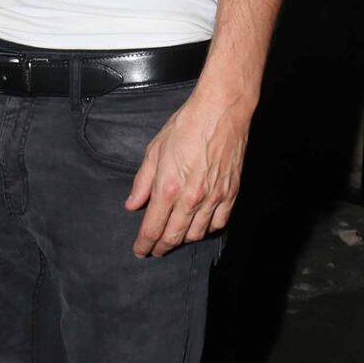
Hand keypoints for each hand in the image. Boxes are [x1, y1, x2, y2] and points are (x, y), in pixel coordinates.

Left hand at [124, 89, 250, 257]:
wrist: (220, 112)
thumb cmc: (186, 126)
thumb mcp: (154, 150)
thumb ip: (143, 182)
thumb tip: (132, 205)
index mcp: (168, 188)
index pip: (152, 227)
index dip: (144, 243)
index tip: (140, 250)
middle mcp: (191, 198)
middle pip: (174, 236)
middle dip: (161, 247)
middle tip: (154, 250)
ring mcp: (213, 198)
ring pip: (196, 234)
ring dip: (182, 240)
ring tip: (174, 238)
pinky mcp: (230, 193)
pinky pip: (219, 223)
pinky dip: (208, 229)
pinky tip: (200, 226)